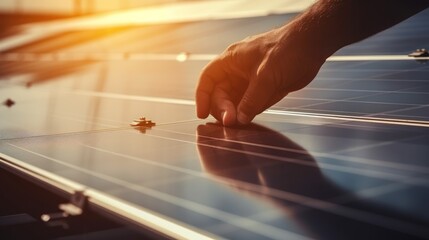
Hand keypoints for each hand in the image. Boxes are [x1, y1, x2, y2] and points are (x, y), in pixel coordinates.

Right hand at [196, 25, 325, 125]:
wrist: (312, 46)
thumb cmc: (288, 49)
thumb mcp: (266, 75)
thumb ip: (252, 99)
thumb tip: (240, 119)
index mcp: (232, 60)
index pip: (208, 78)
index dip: (202, 96)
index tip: (202, 113)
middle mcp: (238, 71)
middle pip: (220, 94)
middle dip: (223, 109)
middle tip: (231, 121)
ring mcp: (250, 81)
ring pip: (235, 102)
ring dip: (235, 114)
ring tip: (240, 124)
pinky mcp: (263, 90)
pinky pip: (250, 105)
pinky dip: (248, 114)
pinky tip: (250, 120)